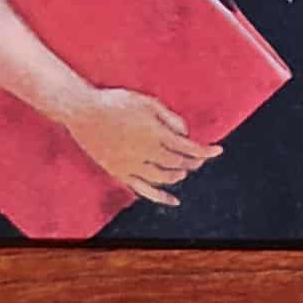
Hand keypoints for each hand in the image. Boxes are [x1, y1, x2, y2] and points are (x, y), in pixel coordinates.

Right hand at [52, 83, 220, 206]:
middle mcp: (145, 152)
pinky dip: (161, 197)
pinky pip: (144, 190)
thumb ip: (169, 118)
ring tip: (186, 170)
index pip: (187, 147)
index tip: (218, 150)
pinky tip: (174, 201)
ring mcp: (132, 166)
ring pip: (163, 177)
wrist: (84, 111)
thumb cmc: (117, 101)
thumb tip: (185, 134)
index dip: (205, 150)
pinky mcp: (120, 173)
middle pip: (178, 162)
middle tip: (200, 158)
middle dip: (193, 161)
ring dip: (179, 174)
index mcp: (154, 133)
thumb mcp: (147, 101)